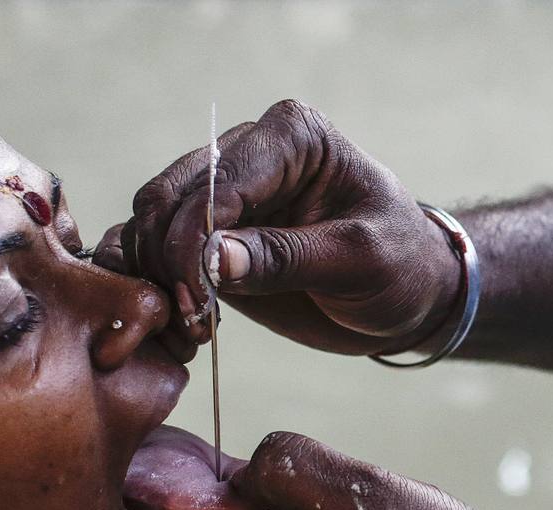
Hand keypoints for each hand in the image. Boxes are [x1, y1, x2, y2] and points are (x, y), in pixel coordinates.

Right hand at [119, 99, 459, 353]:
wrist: (405, 296)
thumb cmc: (398, 268)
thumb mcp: (357, 263)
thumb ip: (285, 257)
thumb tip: (213, 258)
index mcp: (292, 137)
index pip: (217, 184)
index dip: (193, 244)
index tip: (199, 305)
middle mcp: (246, 151)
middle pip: (167, 197)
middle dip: (168, 263)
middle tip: (192, 323)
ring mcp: (220, 190)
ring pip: (148, 221)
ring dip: (153, 276)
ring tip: (188, 328)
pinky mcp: (205, 232)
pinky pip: (149, 246)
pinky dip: (147, 281)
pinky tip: (176, 321)